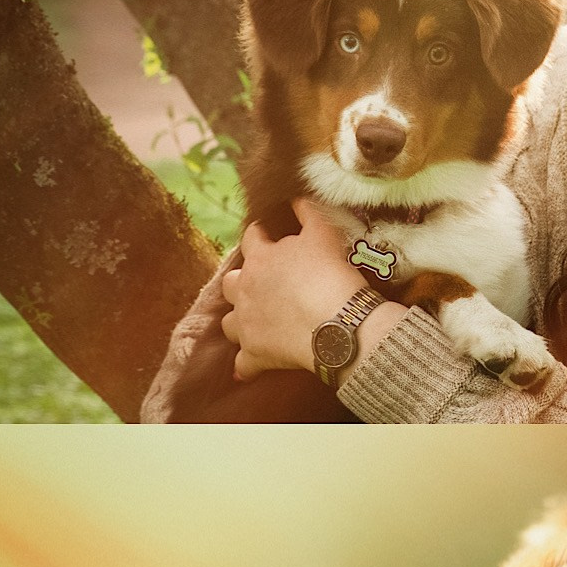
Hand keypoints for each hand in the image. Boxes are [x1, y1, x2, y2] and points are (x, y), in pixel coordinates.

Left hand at [222, 198, 366, 380]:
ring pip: (229, 323)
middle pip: (230, 282)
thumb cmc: (331, 275)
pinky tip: (249, 369)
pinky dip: (246, 366)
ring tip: (252, 323)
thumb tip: (297, 198)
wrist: (337, 324)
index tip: (267, 237)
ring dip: (238, 321)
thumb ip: (308, 212)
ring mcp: (247, 323)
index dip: (260, 236)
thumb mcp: (324, 233)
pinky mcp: (255, 354)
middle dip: (241, 282)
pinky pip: (244, 364)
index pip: (251, 239)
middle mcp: (245, 289)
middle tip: (259, 284)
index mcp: (260, 258)